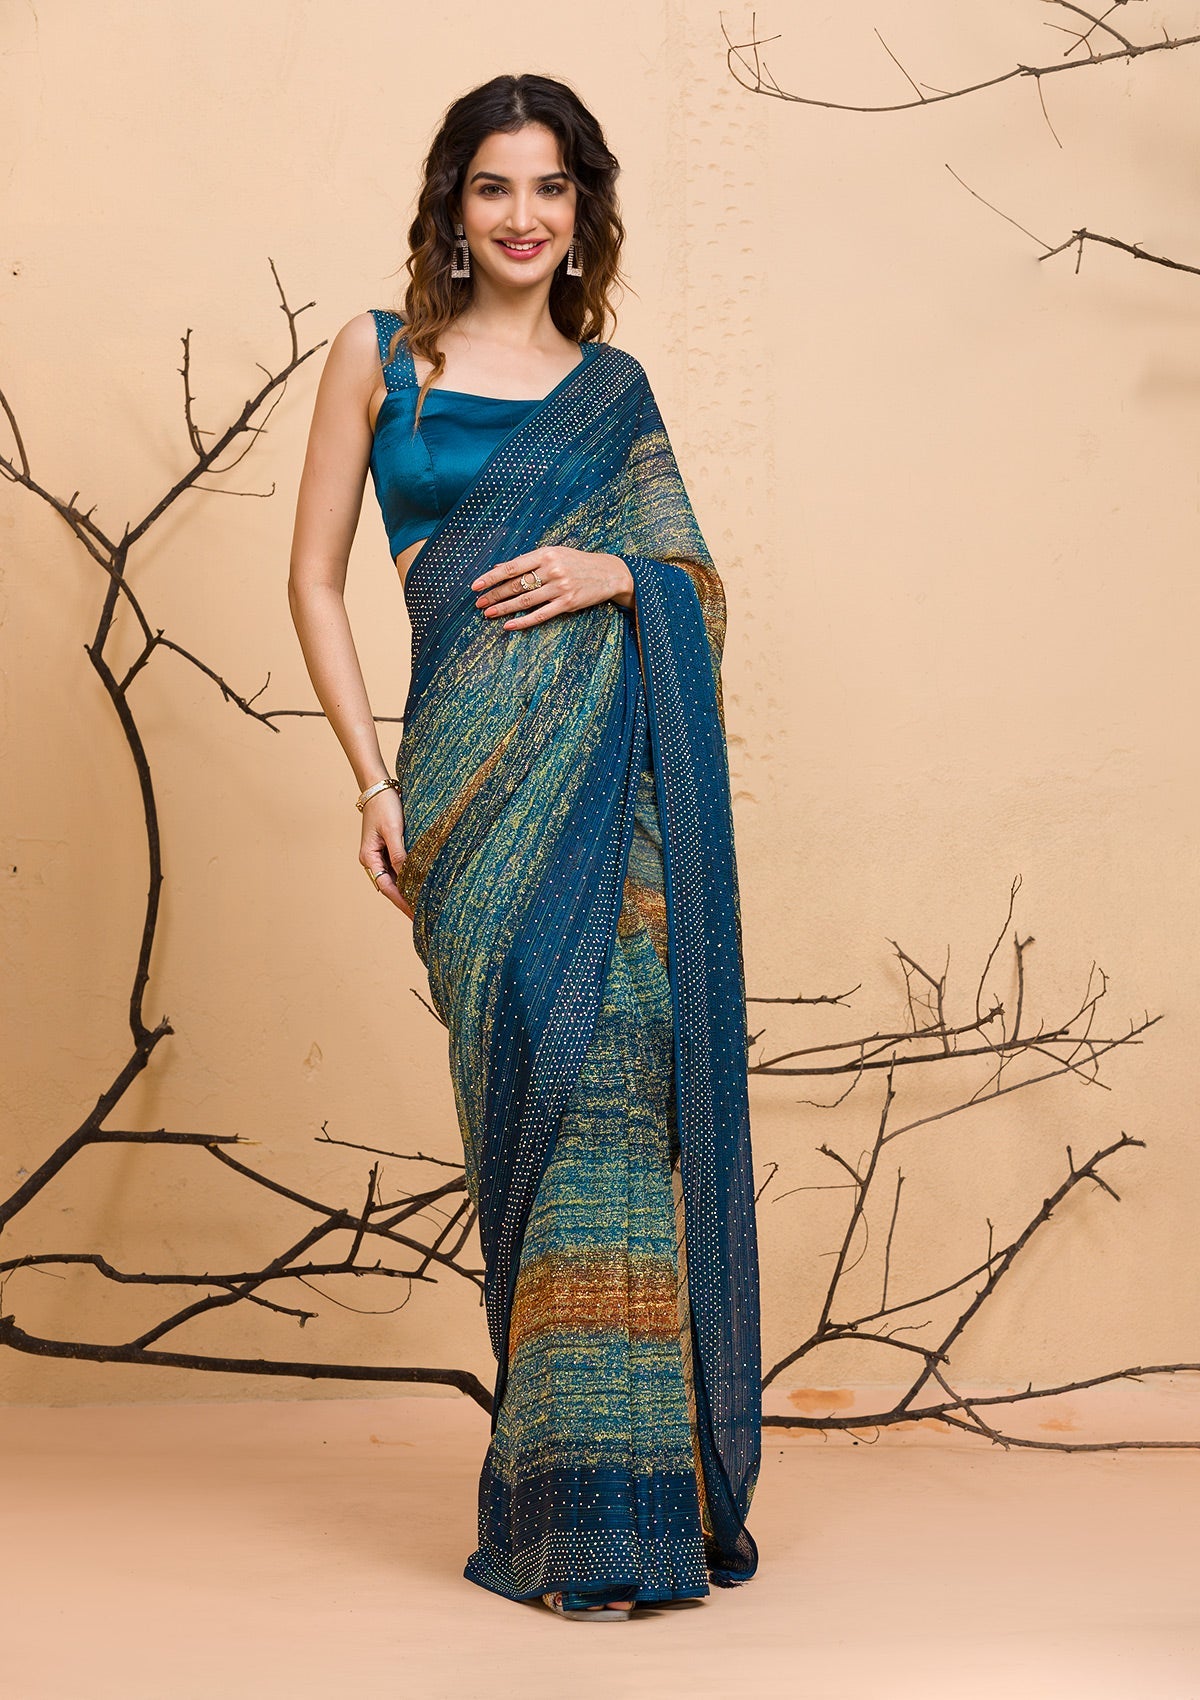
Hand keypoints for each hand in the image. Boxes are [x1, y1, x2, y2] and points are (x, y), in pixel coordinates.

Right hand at [359, 786, 413, 918]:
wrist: (379, 787)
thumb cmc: (385, 806)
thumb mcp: (393, 830)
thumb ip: (400, 853)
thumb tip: (407, 876)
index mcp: (370, 857)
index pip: (388, 888)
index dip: (402, 902)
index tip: (415, 915)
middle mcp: (373, 859)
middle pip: (391, 887)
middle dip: (406, 901)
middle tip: (424, 916)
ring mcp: (380, 854)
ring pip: (395, 878)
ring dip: (408, 890)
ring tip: (425, 904)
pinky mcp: (389, 847)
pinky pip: (399, 867)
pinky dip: (409, 876)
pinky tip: (421, 883)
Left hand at [471, 547, 634, 627]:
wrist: (609, 573)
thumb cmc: (577, 563)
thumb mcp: (554, 554)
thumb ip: (528, 561)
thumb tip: (499, 567)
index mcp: (546, 554)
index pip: (512, 567)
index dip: (491, 577)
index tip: (475, 586)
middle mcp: (552, 569)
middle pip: (516, 584)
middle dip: (494, 595)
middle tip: (478, 603)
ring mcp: (560, 587)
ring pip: (525, 600)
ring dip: (504, 608)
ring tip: (488, 614)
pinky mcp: (567, 603)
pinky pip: (540, 615)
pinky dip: (523, 621)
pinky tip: (509, 625)